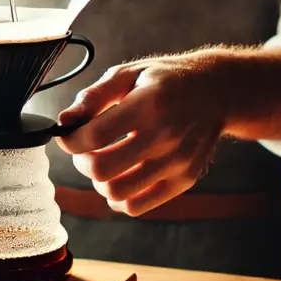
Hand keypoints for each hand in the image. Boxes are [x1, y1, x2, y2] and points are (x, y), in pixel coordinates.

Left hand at [56, 51, 232, 216]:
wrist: (216, 91)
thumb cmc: (164, 80)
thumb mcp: (127, 74)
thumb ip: (93, 97)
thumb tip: (64, 121)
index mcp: (149, 103)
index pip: (94, 135)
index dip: (70, 140)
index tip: (68, 136)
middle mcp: (166, 135)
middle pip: (102, 169)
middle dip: (81, 161)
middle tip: (85, 150)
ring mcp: (178, 161)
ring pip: (117, 192)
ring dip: (99, 181)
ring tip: (103, 162)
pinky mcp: (185, 179)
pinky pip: (138, 206)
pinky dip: (119, 198)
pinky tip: (119, 179)